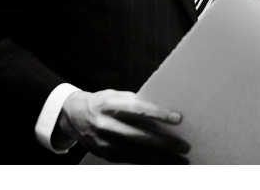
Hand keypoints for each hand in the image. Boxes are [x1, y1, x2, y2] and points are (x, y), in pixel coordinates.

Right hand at [55, 89, 190, 163]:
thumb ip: (136, 101)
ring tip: (180, 161)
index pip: (137, 109)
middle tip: (184, 146)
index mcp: (109, 104)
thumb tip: (164, 106)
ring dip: (160, 159)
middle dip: (164, 143)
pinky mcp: (104, 154)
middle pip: (138, 136)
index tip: (178, 119)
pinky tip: (163, 164)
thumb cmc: (103, 102)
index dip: (158, 114)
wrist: (74, 115)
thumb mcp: (116, 95)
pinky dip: (148, 163)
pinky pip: (130, 160)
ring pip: (136, 153)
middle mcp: (104, 124)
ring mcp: (103, 142)